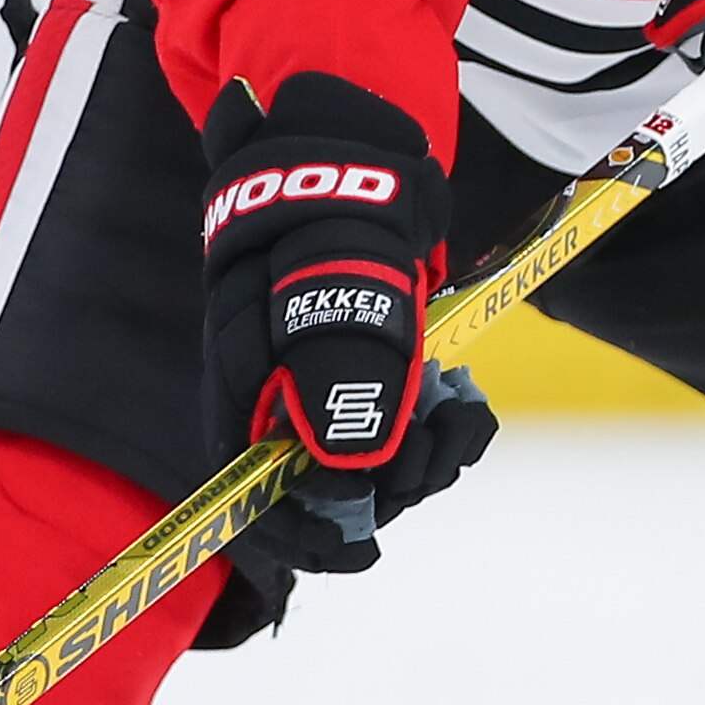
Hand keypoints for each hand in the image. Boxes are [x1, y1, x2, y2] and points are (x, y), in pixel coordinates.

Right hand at [197, 72, 487, 576]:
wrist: (354, 157)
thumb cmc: (328, 211)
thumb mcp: (332, 281)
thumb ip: (337, 371)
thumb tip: (347, 468)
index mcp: (241, 391)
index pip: (255, 499)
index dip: (306, 537)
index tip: (362, 547)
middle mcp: (276, 406)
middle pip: (325, 495)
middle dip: (391, 487)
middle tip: (441, 446)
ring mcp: (325, 396)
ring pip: (375, 471)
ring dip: (426, 458)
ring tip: (459, 418)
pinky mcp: (371, 386)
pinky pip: (404, 438)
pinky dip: (440, 432)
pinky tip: (462, 407)